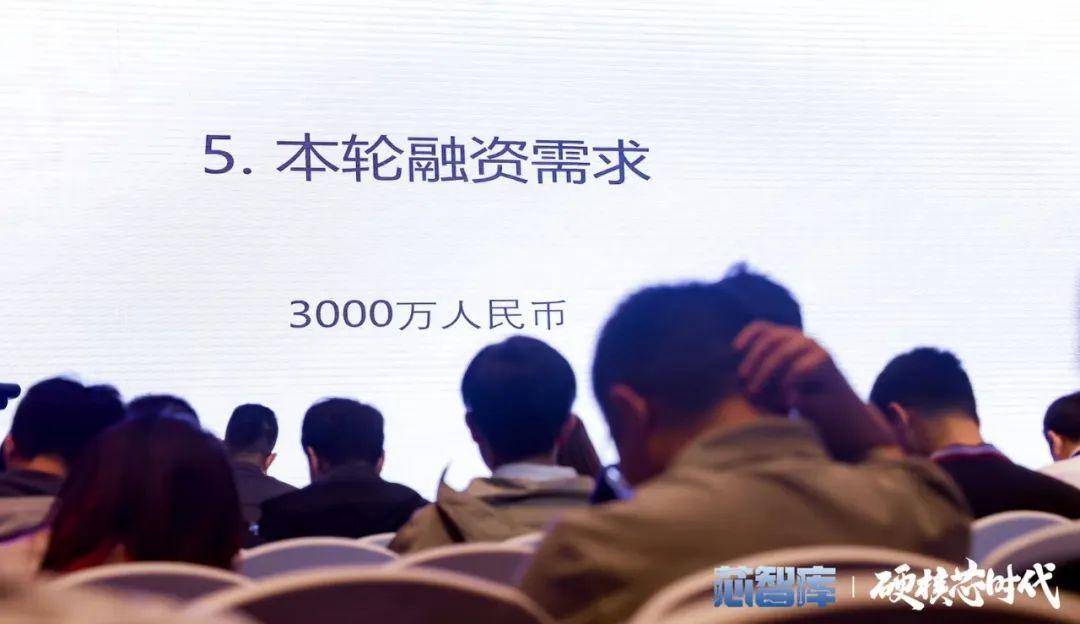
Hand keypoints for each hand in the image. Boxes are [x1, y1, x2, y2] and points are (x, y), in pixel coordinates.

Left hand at [733, 321, 897, 459]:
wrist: (842, 415)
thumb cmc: (807, 402)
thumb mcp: (779, 390)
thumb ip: (764, 379)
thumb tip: (739, 380)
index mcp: (788, 342)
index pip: (764, 328)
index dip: (748, 335)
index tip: (734, 350)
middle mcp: (801, 340)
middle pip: (771, 338)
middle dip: (754, 360)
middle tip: (745, 384)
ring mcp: (815, 348)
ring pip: (783, 351)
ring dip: (766, 372)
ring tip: (756, 393)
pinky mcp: (826, 361)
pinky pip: (800, 366)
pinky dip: (788, 381)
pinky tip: (786, 399)